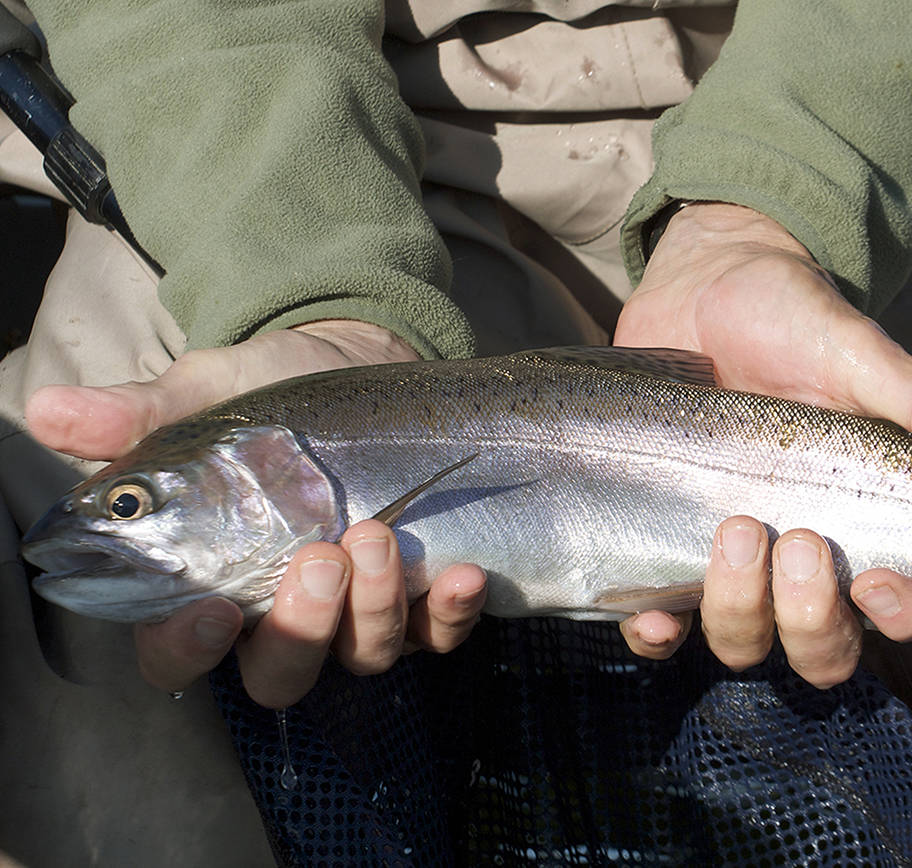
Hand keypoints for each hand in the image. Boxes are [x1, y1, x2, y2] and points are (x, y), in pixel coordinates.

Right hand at [26, 320, 488, 706]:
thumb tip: (50, 411)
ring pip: (362, 658)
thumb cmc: (272, 394)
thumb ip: (138, 417)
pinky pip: (439, 633)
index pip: (178, 652)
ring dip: (373, 611)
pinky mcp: (422, 598)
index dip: (187, 649)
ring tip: (379, 538)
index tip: (210, 610)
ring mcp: (358, 614)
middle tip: (317, 561)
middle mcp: (282, 614)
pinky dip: (451, 614)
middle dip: (299, 631)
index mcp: (213, 582)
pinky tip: (461, 574)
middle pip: (280, 675)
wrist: (362, 362)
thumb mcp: (206, 398)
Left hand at [614, 203, 911, 683]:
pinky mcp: (667, 551)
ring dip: (741, 610)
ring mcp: (738, 564)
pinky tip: (651, 618)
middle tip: (802, 543)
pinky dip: (657, 636)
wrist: (705, 287)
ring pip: (747, 642)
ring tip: (736, 529)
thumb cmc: (795, 323)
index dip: (911, 616)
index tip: (879, 581)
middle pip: (826, 649)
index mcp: (874, 524)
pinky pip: (664, 627)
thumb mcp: (857, 356)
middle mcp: (810, 561)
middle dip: (814, 620)